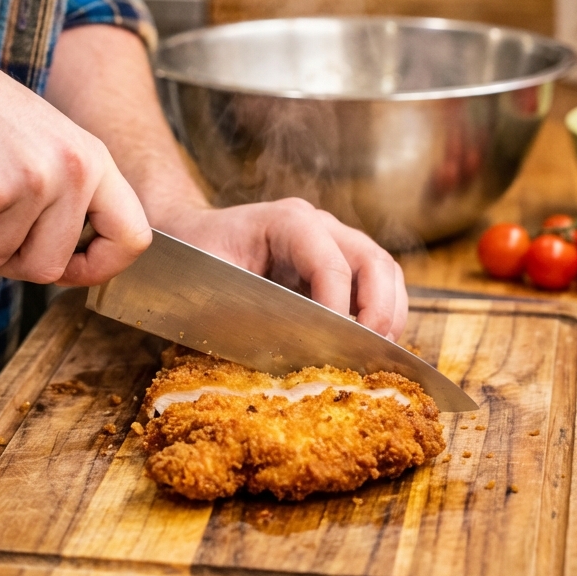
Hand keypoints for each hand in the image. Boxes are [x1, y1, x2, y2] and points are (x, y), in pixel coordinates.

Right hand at [0, 29, 150, 283]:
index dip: (99, 266)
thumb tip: (70, 264)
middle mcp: (71, 170)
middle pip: (49, 268)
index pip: (132, 236)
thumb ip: (64, 194)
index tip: (66, 268)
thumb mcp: (42, 142)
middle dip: (6, 259)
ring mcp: (29, 182)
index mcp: (92, 158)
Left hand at [161, 199, 406, 340]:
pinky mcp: (337, 263)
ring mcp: (332, 241)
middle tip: (373, 353)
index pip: (331, 263)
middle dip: (380, 309)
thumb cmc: (194, 255)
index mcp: (287, 221)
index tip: (336, 347)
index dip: (338, 308)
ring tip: (379, 354)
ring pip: (383, 270)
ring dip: (389, 312)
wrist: (187, 236)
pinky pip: (374, 283)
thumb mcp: (209, 282)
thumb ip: (248, 310)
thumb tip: (293, 346)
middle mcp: (319, 225)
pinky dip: (381, 313)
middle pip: (373, 260)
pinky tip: (368, 345)